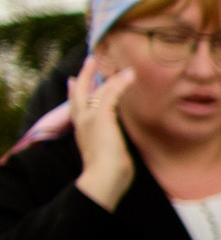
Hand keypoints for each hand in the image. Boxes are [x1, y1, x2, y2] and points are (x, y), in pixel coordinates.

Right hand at [67, 56, 136, 211]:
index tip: (72, 82)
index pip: (76, 108)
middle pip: (79, 93)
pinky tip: (129, 76)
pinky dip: (120, 83)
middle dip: (84, 76)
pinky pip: (110, 94)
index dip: (74, 94)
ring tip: (122, 67)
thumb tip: (118, 148)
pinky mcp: (101, 117)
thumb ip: (110, 146)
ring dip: (109, 77)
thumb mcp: (107, 155)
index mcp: (82, 132)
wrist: (103, 178)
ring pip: (96, 90)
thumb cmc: (109, 174)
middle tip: (90, 61)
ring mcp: (90, 119)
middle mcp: (82, 123)